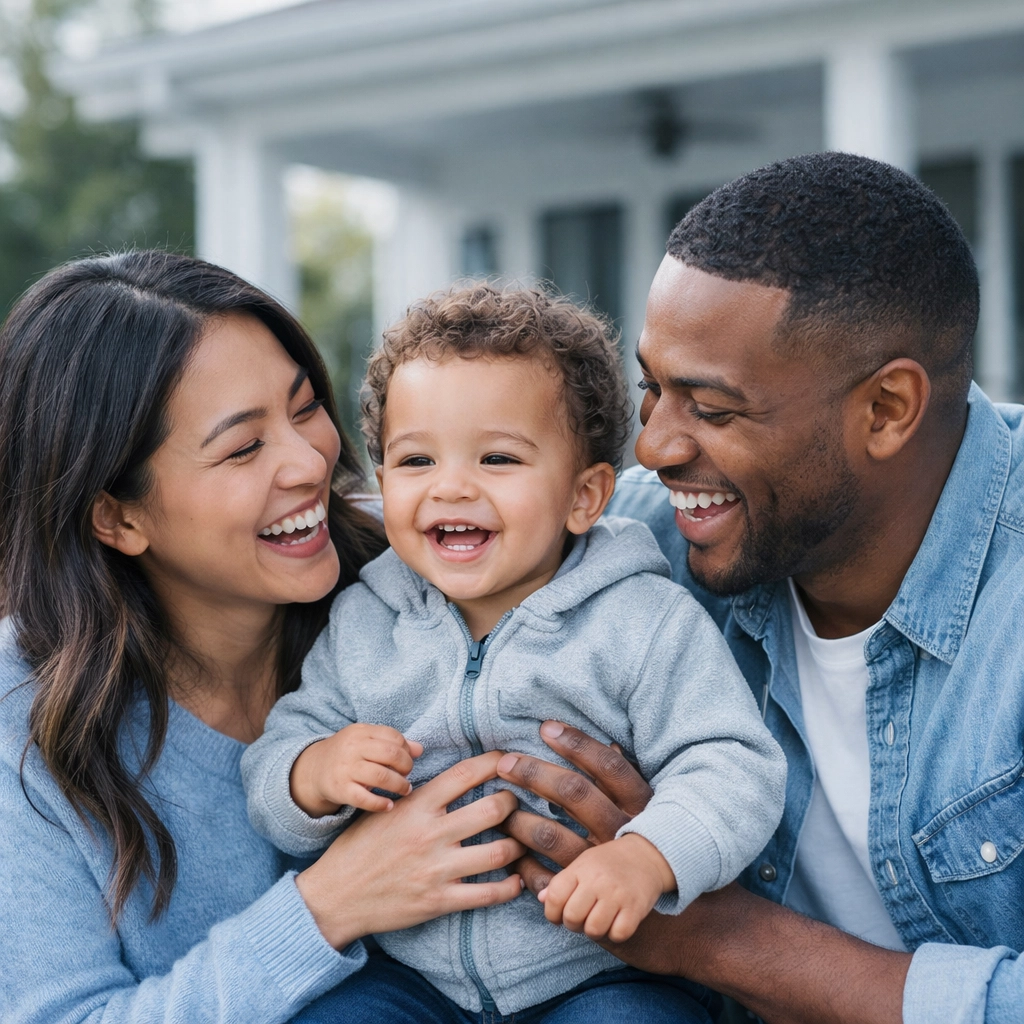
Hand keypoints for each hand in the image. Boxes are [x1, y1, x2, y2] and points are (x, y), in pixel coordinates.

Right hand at [291, 723, 423, 816]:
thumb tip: (420, 749)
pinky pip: (365, 798)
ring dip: (399, 785)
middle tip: (407, 775)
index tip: (408, 760)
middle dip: (406, 766)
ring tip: (405, 789)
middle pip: (390, 754)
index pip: (393, 736)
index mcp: (361, 732)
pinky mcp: (340, 789)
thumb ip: (392, 743)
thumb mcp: (367, 741)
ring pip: (381, 776)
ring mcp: (345, 769)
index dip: (406, 749)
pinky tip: (389, 805)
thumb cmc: (348, 754)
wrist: (314, 770)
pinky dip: (381, 804)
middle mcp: (353, 748)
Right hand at [296, 751, 525, 948]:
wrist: (335, 895)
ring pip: (499, 852)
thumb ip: (419, 795)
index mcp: (417, 805)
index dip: (495, 762)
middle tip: (518, 802)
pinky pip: (488, 894)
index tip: (509, 761)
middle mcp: (430, 834)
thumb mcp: (385, 809)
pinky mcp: (439, 901)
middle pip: (493, 809)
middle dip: (514, 803)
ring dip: (518, 844)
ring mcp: (437, 869)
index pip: (466, 774)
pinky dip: (510, 887)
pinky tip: (517, 880)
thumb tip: (455, 778)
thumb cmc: (359, 847)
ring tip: (523, 839)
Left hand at [496, 720, 652, 892]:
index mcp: (638, 807)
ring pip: (552, 835)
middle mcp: (619, 833)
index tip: (545, 728)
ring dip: (519, 820)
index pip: (608, 767)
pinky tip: (508, 849)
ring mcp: (599, 864)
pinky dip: (522, 863)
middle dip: (535, 774)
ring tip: (496, 806)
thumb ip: (624, 779)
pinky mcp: (582, 893)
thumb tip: (613, 745)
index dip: (578, 744)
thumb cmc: (641, 840)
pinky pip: (544, 877)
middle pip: (574, 794)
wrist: (656, 903)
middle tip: (505, 763)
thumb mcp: (641, 809)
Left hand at [538, 834, 673, 941]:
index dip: (552, 913)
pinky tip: (616, 922)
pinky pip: (618, 934)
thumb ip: (561, 882)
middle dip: (573, 924)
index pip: (555, 897)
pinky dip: (615, 934)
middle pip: (572, 917)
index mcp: (581, 869)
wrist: (646, 855)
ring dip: (594, 931)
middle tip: (582, 917)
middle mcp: (598, 880)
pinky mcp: (636, 908)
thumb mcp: (582, 864)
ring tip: (599, 919)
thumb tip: (542, 899)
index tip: (559, 915)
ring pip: (594, 930)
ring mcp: (618, 894)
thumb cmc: (609, 863)